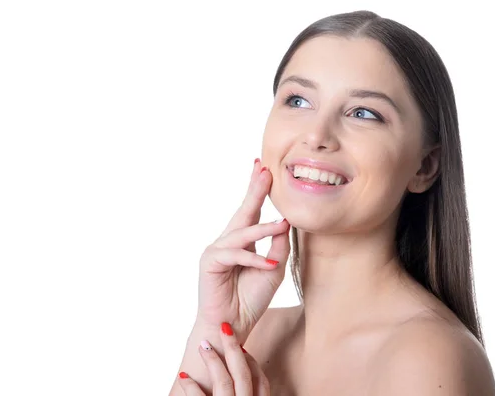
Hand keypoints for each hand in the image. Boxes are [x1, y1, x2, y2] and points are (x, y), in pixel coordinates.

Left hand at [178, 322, 269, 395]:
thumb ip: (245, 392)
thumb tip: (239, 374)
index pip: (261, 381)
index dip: (252, 362)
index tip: (242, 347)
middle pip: (243, 374)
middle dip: (233, 348)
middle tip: (224, 327)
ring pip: (223, 381)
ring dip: (212, 360)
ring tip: (202, 346)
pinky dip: (190, 385)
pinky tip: (183, 375)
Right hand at [196, 159, 290, 342]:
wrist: (233, 325)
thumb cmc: (250, 299)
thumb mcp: (273, 271)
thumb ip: (278, 248)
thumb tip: (284, 224)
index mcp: (242, 242)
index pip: (251, 212)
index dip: (258, 190)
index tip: (264, 168)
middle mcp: (228, 241)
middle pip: (243, 212)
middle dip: (254, 190)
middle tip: (263, 169)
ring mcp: (217, 250)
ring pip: (242, 234)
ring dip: (263, 229)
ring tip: (282, 224)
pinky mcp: (210, 263)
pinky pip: (235, 256)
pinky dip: (253, 260)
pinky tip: (268, 265)